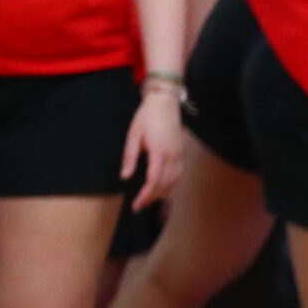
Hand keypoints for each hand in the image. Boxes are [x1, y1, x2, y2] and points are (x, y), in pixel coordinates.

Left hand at [122, 86, 184, 210]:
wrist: (165, 102)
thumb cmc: (147, 116)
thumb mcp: (133, 136)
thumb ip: (130, 158)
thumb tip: (125, 177)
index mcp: (159, 152)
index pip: (153, 181)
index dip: (145, 195)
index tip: (136, 205)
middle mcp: (172, 157)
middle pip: (165, 184)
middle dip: (152, 198)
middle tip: (139, 206)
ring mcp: (179, 155)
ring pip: (174, 181)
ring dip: (162, 193)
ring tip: (150, 200)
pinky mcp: (181, 153)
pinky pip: (179, 174)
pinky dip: (171, 185)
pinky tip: (164, 188)